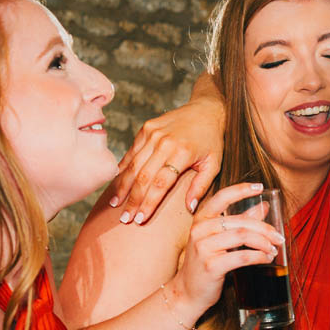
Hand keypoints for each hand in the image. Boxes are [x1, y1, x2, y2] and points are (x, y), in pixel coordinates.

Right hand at [109, 92, 225, 223]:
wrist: (205, 110)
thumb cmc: (211, 141)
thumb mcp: (214, 164)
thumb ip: (201, 186)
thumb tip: (189, 209)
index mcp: (182, 153)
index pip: (161, 183)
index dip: (148, 203)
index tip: (140, 219)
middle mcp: (164, 142)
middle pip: (143, 176)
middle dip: (132, 200)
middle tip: (125, 218)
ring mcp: (152, 134)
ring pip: (133, 165)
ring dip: (123, 186)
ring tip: (115, 204)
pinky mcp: (146, 129)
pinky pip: (132, 152)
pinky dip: (123, 169)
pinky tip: (117, 183)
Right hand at [168, 182, 285, 313]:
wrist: (188, 291)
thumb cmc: (206, 263)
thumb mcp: (220, 239)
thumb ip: (240, 221)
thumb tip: (263, 205)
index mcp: (202, 219)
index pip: (222, 197)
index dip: (242, 190)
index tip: (260, 187)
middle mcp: (200, 230)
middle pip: (240, 222)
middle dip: (265, 229)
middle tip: (279, 237)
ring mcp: (204, 248)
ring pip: (243, 237)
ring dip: (264, 243)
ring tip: (273, 249)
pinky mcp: (211, 266)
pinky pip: (242, 256)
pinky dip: (259, 256)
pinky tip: (266, 258)